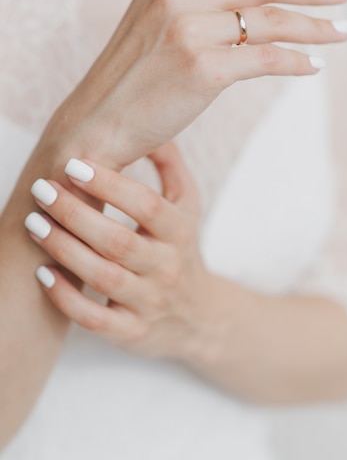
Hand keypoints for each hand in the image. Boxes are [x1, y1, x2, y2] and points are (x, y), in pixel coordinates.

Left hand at [25, 144, 215, 358]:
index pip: (148, 205)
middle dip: (76, 214)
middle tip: (42, 190)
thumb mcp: (188, 205)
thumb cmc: (183, 248)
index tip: (74, 165)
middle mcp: (167, 267)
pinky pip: (95, 319)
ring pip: (103, 278)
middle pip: (119, 241)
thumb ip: (170, 166)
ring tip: (34, 223)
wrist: (199, 315)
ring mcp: (150, 302)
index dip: (111, 185)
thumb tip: (151, 127)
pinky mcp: (132, 332)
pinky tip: (42, 273)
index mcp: (180, 231)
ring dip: (64, 250)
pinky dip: (66, 298)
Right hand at [45, 0, 346, 169]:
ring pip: (272, 21)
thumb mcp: (154, 27)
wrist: (95, 126)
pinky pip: (268, 59)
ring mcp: (189, 31)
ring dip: (316, 27)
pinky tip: (312, 66)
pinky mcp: (203, 69)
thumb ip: (196, 7)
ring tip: (343, 31)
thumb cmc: (129, 82)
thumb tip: (254, 11)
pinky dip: (297, 63)